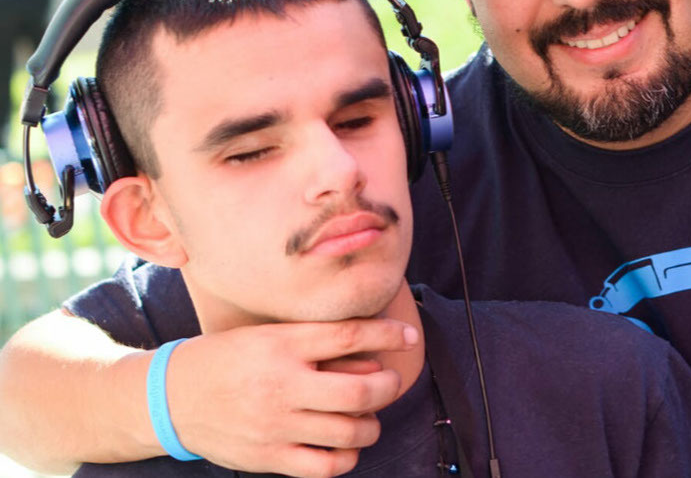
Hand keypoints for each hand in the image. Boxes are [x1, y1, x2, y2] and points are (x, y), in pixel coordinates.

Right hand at [165, 318, 418, 477]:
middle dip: (387, 388)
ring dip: (372, 425)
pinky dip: (347, 458)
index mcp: (281, 344)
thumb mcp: (270, 336)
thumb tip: (374, 358)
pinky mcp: (267, 458)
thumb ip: (318, 345)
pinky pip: (324, 467)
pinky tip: (346, 446)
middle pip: (359, 390)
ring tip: (368, 417)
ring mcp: (275, 425)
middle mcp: (280, 384)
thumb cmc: (230, 359)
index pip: (349, 335)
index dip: (388, 335)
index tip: (409, 338)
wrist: (171, 396)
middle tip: (389, 385)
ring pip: (348, 432)